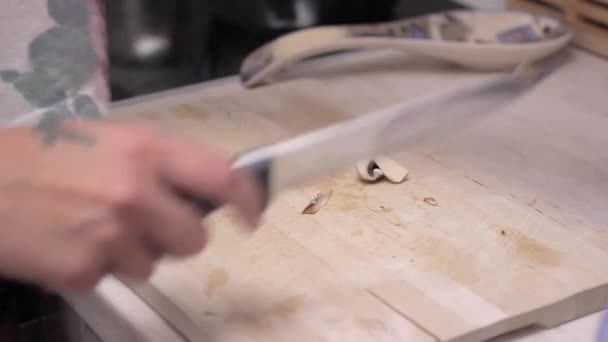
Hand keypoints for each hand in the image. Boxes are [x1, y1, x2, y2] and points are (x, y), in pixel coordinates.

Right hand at [0, 118, 261, 291]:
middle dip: (175, 237)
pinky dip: (94, 265)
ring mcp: (111, 234)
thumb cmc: (39, 155)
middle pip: (194, 238)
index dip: (247, 199)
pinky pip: (111, 276)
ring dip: (130, 252)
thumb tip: (200, 192)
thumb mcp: (106, 140)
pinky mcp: (84, 269)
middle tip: (142, 223)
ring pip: (153, 264)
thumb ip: (158, 163)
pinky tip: (66, 240)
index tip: (251, 216)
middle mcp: (136, 191)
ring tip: (89, 225)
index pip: (222, 176)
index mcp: (145, 149)